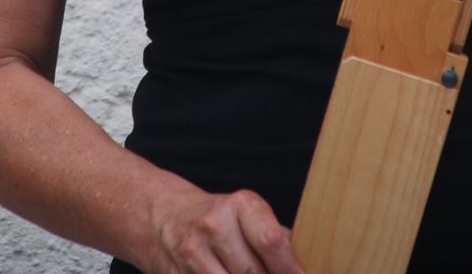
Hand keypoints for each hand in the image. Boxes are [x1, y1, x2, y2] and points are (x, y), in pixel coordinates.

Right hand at [143, 176, 303, 273]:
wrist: (162, 215)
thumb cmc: (216, 218)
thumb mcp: (247, 215)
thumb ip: (275, 238)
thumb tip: (309, 259)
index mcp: (240, 205)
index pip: (272, 241)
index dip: (291, 269)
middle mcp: (215, 225)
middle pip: (253, 273)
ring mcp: (192, 253)